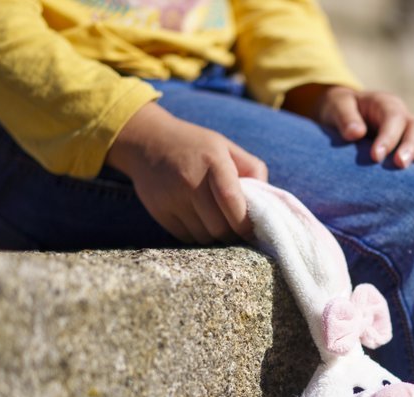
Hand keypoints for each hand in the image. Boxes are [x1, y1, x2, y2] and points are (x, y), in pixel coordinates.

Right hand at [105, 102, 267, 243]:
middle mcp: (191, 181)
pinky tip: (200, 223)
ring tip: (219, 225)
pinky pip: (186, 238)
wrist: (146, 141)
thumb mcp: (226, 147)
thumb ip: (252, 168)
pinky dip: (198, 236)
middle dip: (233, 235)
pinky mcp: (159, 212)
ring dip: (216, 238)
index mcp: (213, 162)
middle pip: (219, 227)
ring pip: (204, 237)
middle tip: (238, 232)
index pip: (232, 203)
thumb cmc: (196, 146)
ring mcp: (172, 198)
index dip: (245, 224)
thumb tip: (267, 200)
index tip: (253, 231)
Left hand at [283, 84, 413, 171]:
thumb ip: (345, 117)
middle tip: (400, 164)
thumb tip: (355, 133)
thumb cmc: (340, 109)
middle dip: (410, 146)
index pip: (392, 118)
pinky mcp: (413, 144)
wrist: (346, 111)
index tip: (376, 156)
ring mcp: (410, 130)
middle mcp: (403, 115)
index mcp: (385, 104)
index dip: (387, 137)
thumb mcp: (336, 106)